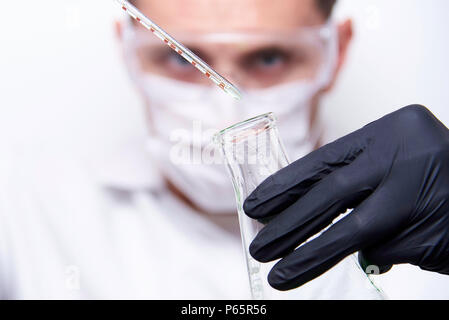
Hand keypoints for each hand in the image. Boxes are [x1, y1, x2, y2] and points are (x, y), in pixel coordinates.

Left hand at [243, 105, 448, 290]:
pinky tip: (380, 250)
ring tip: (279, 276)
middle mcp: (405, 160)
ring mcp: (420, 199)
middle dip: (289, 225)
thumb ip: (355, 177)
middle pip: (330, 195)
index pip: (323, 160)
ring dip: (312, 257)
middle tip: (260, 246)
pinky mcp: (431, 236)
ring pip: (352, 233)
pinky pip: (385, 251)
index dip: (285, 185)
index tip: (255, 205)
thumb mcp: (394, 159)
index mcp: (389, 132)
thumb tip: (299, 209)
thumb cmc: (432, 173)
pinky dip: (374, 254)